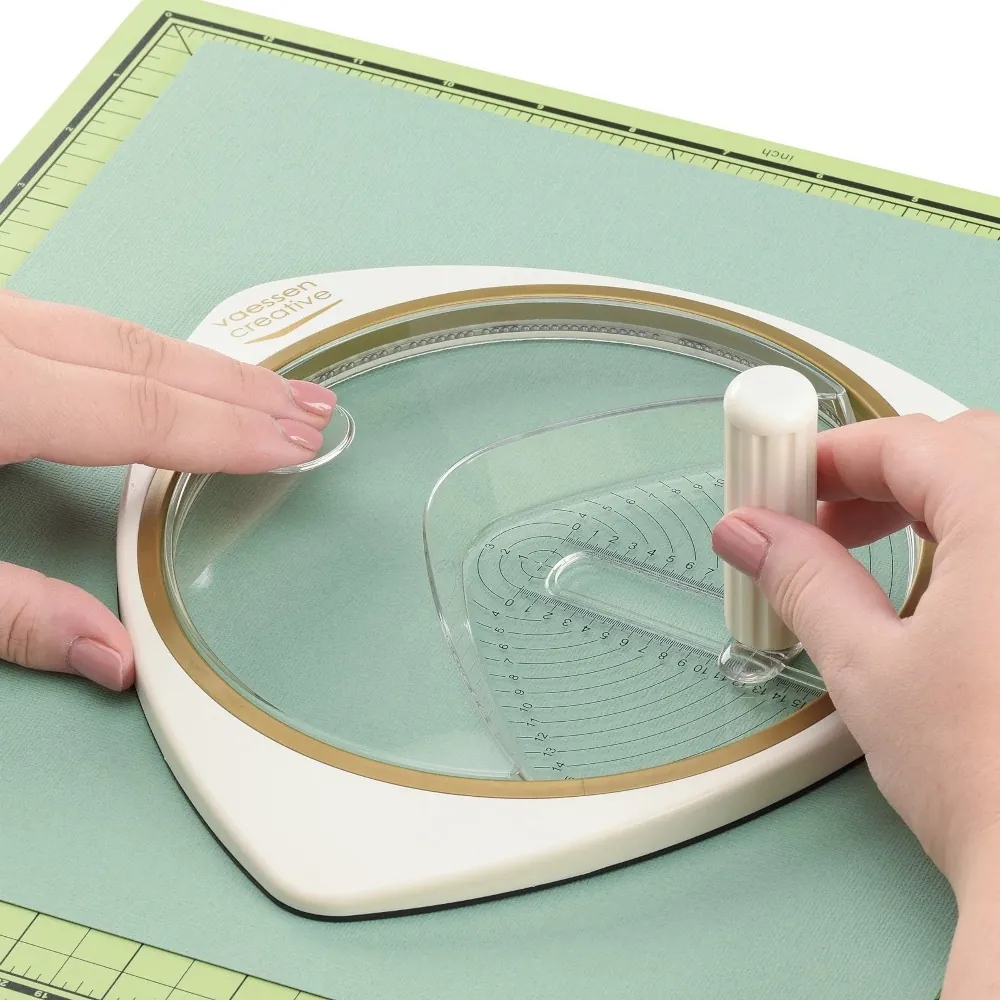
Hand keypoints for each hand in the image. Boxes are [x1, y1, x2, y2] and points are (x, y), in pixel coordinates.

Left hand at [0, 290, 336, 691]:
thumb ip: (12, 611)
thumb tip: (110, 659)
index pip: (140, 410)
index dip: (229, 432)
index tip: (295, 442)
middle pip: (144, 356)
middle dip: (241, 386)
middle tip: (312, 406)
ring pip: (114, 329)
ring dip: (202, 362)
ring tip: (268, 387)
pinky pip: (79, 327)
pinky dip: (145, 352)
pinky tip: (174, 371)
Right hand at [712, 410, 999, 997]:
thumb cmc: (994, 787)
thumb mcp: (868, 668)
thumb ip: (804, 581)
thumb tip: (754, 535)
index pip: (910, 442)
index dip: (834, 455)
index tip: (787, 482)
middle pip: (960, 452)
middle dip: (878, 476)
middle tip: (818, 521)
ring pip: (991, 490)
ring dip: (925, 504)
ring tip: (868, 552)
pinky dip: (970, 540)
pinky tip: (938, 588)